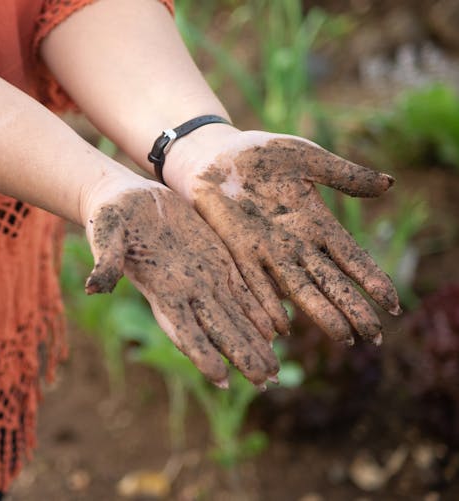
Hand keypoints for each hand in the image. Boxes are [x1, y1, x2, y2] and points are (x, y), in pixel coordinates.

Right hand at [81, 174, 278, 385]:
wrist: (128, 198)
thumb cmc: (111, 215)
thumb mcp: (105, 231)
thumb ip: (106, 260)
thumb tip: (94, 287)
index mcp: (159, 287)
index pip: (183, 328)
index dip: (201, 353)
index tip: (221, 378)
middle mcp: (185, 291)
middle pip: (217, 331)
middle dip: (240, 357)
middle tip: (266, 384)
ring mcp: (202, 277)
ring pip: (235, 317)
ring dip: (254, 344)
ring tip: (275, 371)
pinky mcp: (216, 259)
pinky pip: (242, 289)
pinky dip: (258, 311)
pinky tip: (277, 330)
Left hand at [165, 127, 399, 344]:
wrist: (213, 155)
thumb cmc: (260, 155)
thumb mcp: (307, 159)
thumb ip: (345, 175)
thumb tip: (390, 184)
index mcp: (316, 223)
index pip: (352, 258)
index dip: (373, 280)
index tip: (394, 305)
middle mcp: (295, 244)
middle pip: (331, 282)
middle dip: (354, 308)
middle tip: (376, 337)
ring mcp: (266, 249)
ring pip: (299, 287)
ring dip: (320, 313)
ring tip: (342, 336)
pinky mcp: (237, 249)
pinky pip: (253, 280)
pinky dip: (266, 302)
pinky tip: (281, 326)